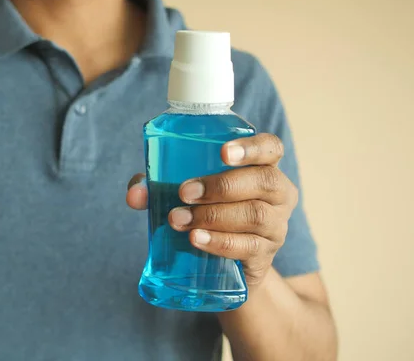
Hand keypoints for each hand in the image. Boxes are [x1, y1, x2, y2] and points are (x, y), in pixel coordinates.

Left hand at [126, 133, 297, 286]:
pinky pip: (248, 246)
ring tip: (179, 219)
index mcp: (262, 167)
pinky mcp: (265, 255)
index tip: (223, 153)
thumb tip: (135, 194)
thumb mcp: (183, 194)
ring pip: (255, 215)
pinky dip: (219, 242)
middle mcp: (278, 194)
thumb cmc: (204, 213)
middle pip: (264, 181)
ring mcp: (276, 226)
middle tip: (184, 192)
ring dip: (213, 215)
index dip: (251, 148)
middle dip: (222, 185)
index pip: (271, 148)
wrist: (220, 264)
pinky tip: (196, 239)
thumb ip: (158, 187)